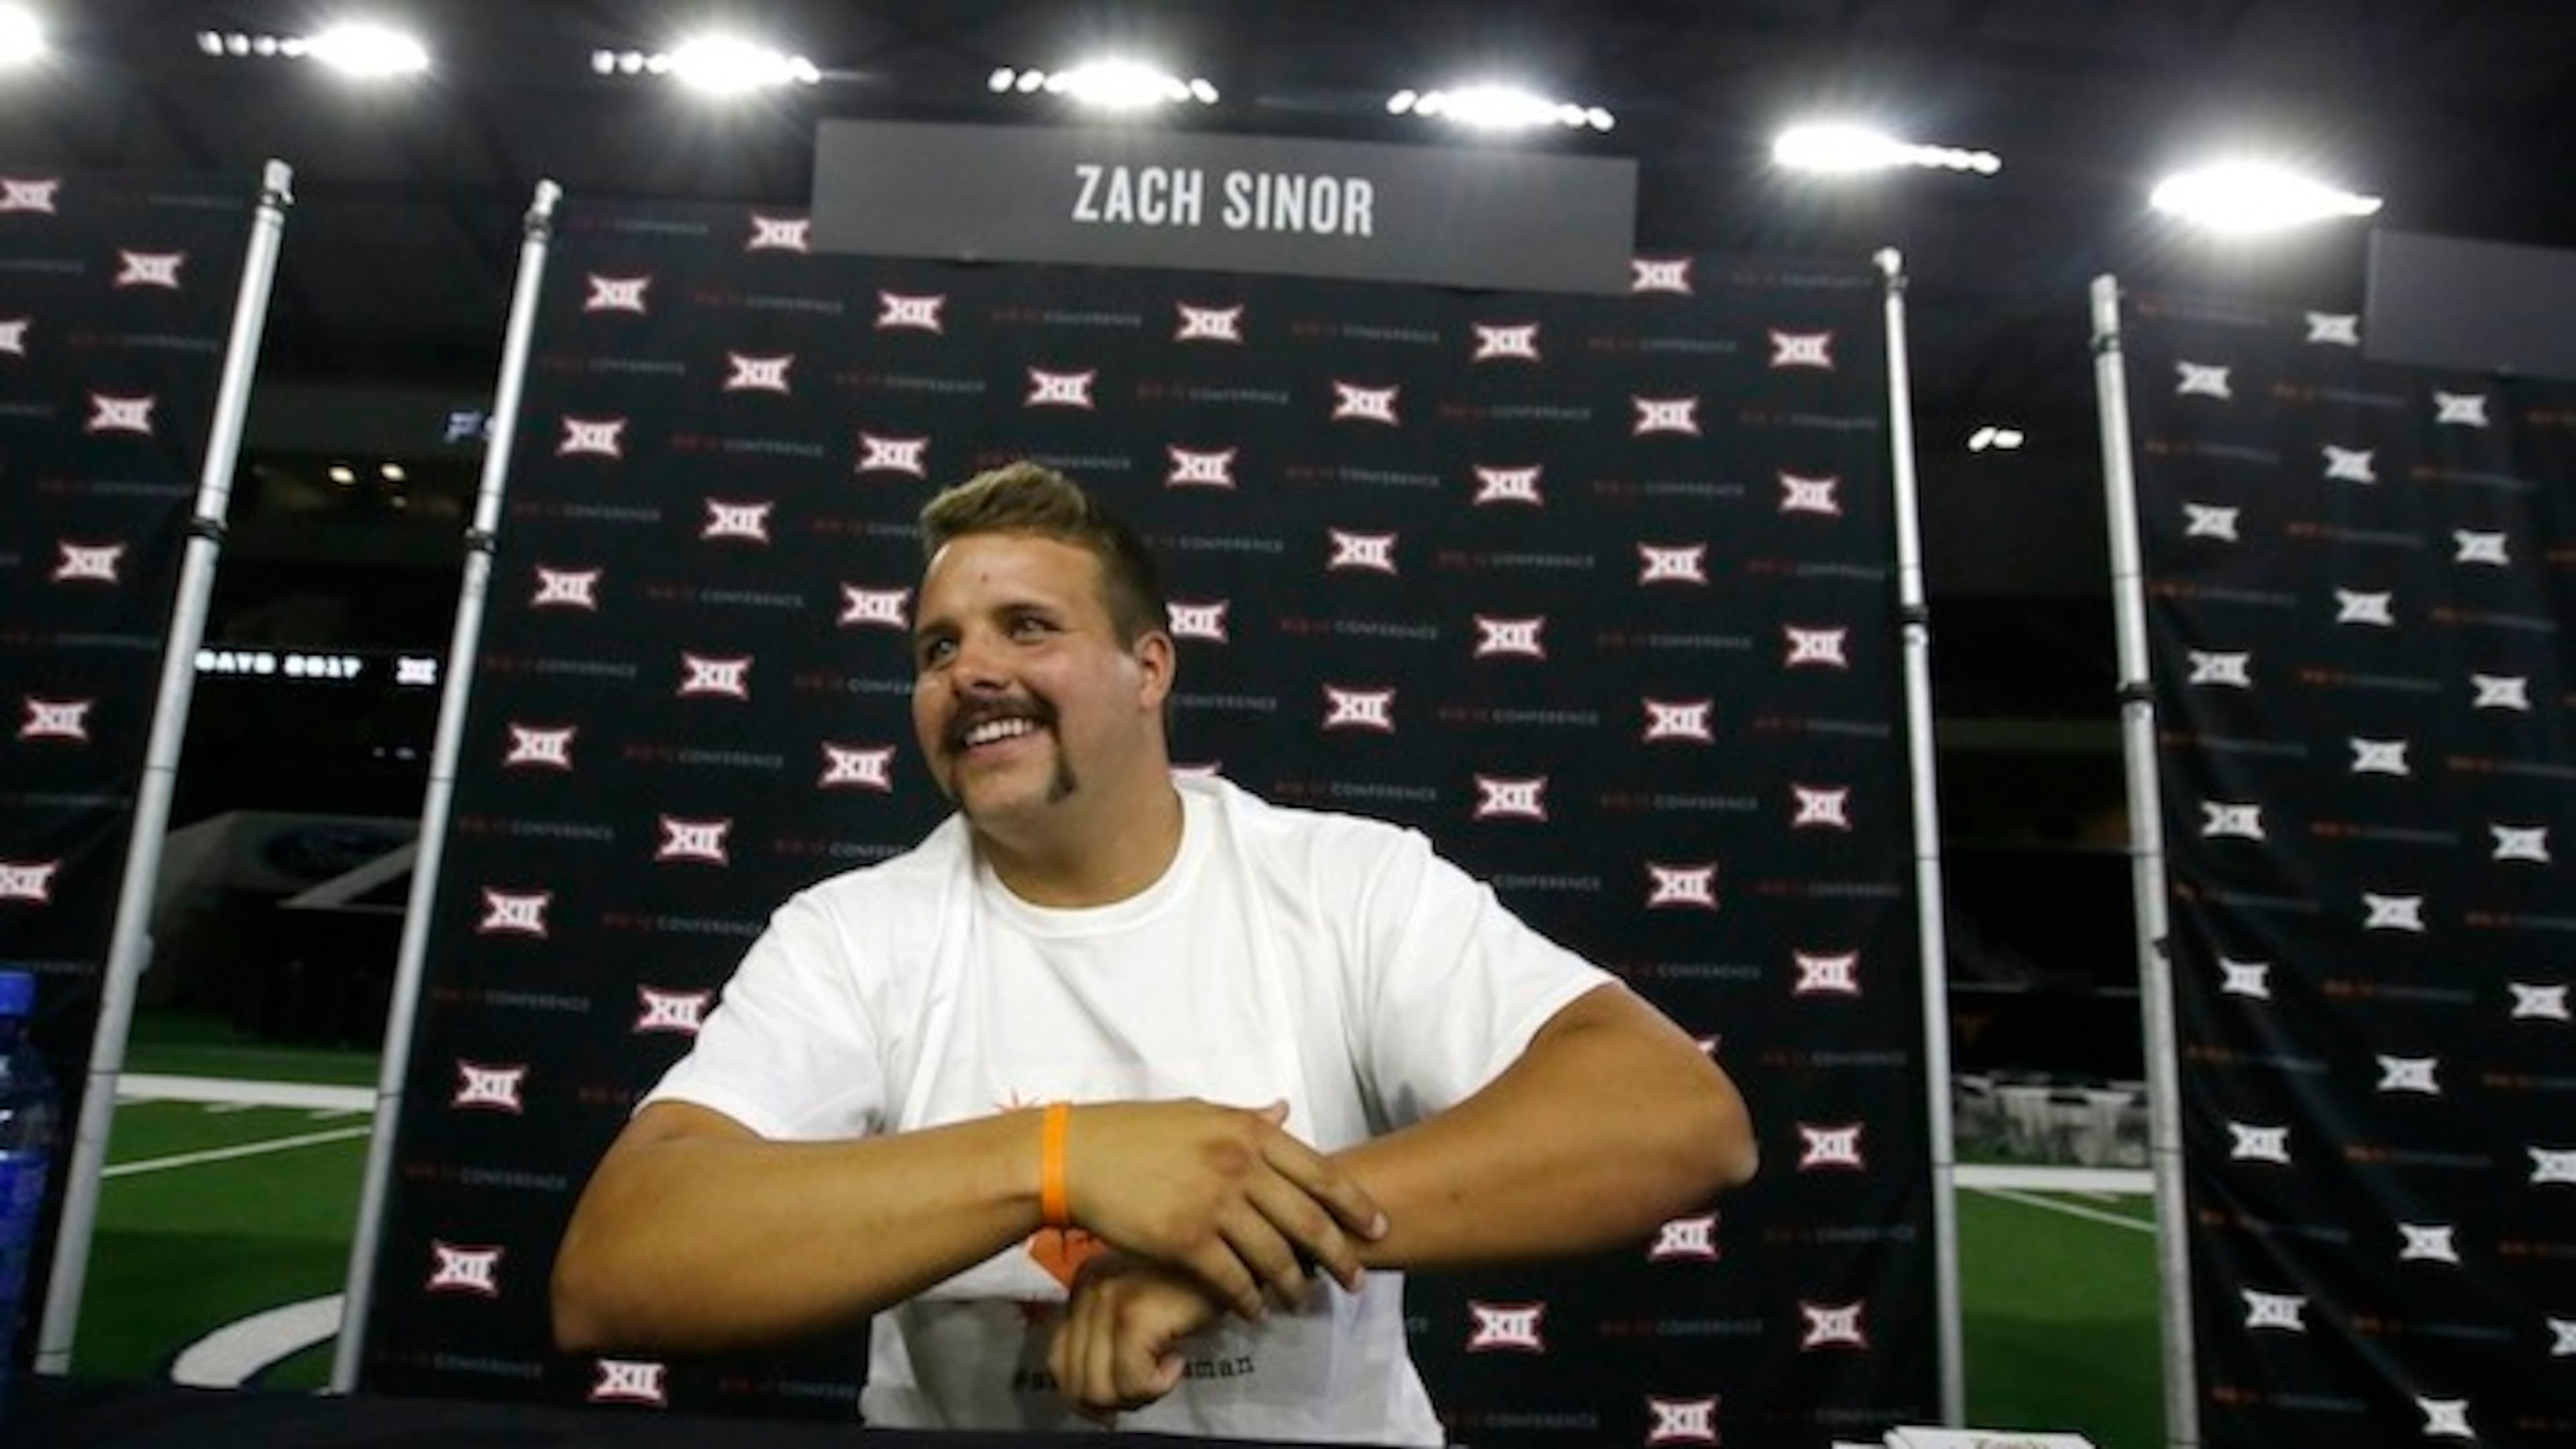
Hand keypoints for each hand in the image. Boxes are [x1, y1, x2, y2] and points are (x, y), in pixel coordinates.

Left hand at [1048, 1251, 1225, 1422]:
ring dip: (1136, 1398)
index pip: (1058, 1363)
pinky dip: (1156, 1387)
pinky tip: (1178, 1363)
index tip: (1124, 1395)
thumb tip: (1094, 1397)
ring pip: (1098, 1390)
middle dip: (1114, 1402)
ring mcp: (1108, 1299)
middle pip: (1075, 1382)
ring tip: (1163, 1375)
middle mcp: (1089, 1287)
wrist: (1241, 1257)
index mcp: (1084, 1284)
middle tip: (1150, 1387)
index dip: (1089, 1395)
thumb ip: (1112, 1334)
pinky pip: (1131, 1383)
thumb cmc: (1198, 1285)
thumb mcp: (1144, 1303)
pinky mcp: (1134, 1314)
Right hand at [1061, 1099, 1384, 1318]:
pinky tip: (1256, 1310)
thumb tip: (1286, 1111)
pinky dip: (1250, 1300)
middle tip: (1355, 1279)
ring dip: (1295, 1285)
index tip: (1378, 1226)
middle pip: (1308, 1219)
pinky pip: (1233, 1279)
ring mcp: (1213, 1203)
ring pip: (1275, 1256)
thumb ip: (1247, 1118)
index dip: (1355, 1205)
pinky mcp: (1185, 1240)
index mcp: (1247, 1130)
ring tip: (1303, 1299)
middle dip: (1339, 1255)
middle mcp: (1239, 1165)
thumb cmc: (1135, 1132)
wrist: (1076, 1156)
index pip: (1320, 1172)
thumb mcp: (1198, 1112)